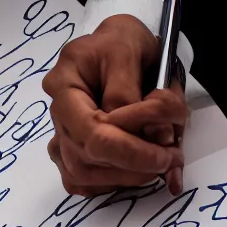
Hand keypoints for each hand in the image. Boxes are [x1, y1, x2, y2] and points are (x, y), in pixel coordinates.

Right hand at [42, 14, 187, 197]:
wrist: (118, 48)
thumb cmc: (123, 44)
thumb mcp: (131, 51)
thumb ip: (134, 94)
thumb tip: (151, 136)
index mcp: (65, 83)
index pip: (92, 133)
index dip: (132, 151)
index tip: (167, 154)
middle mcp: (57, 113)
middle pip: (88, 159)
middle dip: (134, 167)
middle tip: (169, 159)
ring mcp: (60, 136)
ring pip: (84, 176)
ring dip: (126, 178)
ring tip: (156, 162)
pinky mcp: (69, 154)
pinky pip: (84, 183)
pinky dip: (112, 183)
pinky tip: (133, 169)